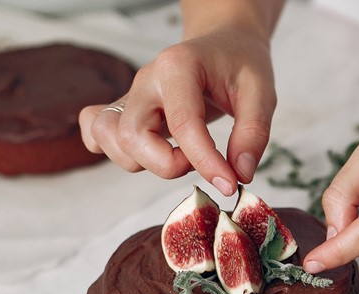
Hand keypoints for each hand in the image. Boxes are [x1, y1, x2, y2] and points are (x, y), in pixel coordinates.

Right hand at [78, 27, 275, 195]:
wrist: (223, 44)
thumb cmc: (240, 65)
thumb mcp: (262, 93)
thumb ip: (254, 133)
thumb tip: (241, 174)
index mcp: (178, 66)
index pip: (183, 123)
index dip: (205, 162)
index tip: (229, 184)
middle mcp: (146, 80)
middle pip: (130, 134)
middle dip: (166, 165)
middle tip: (199, 163)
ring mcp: (132, 94)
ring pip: (108, 137)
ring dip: (141, 162)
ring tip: (178, 157)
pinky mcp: (126, 109)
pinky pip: (96, 131)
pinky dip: (113, 151)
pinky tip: (146, 154)